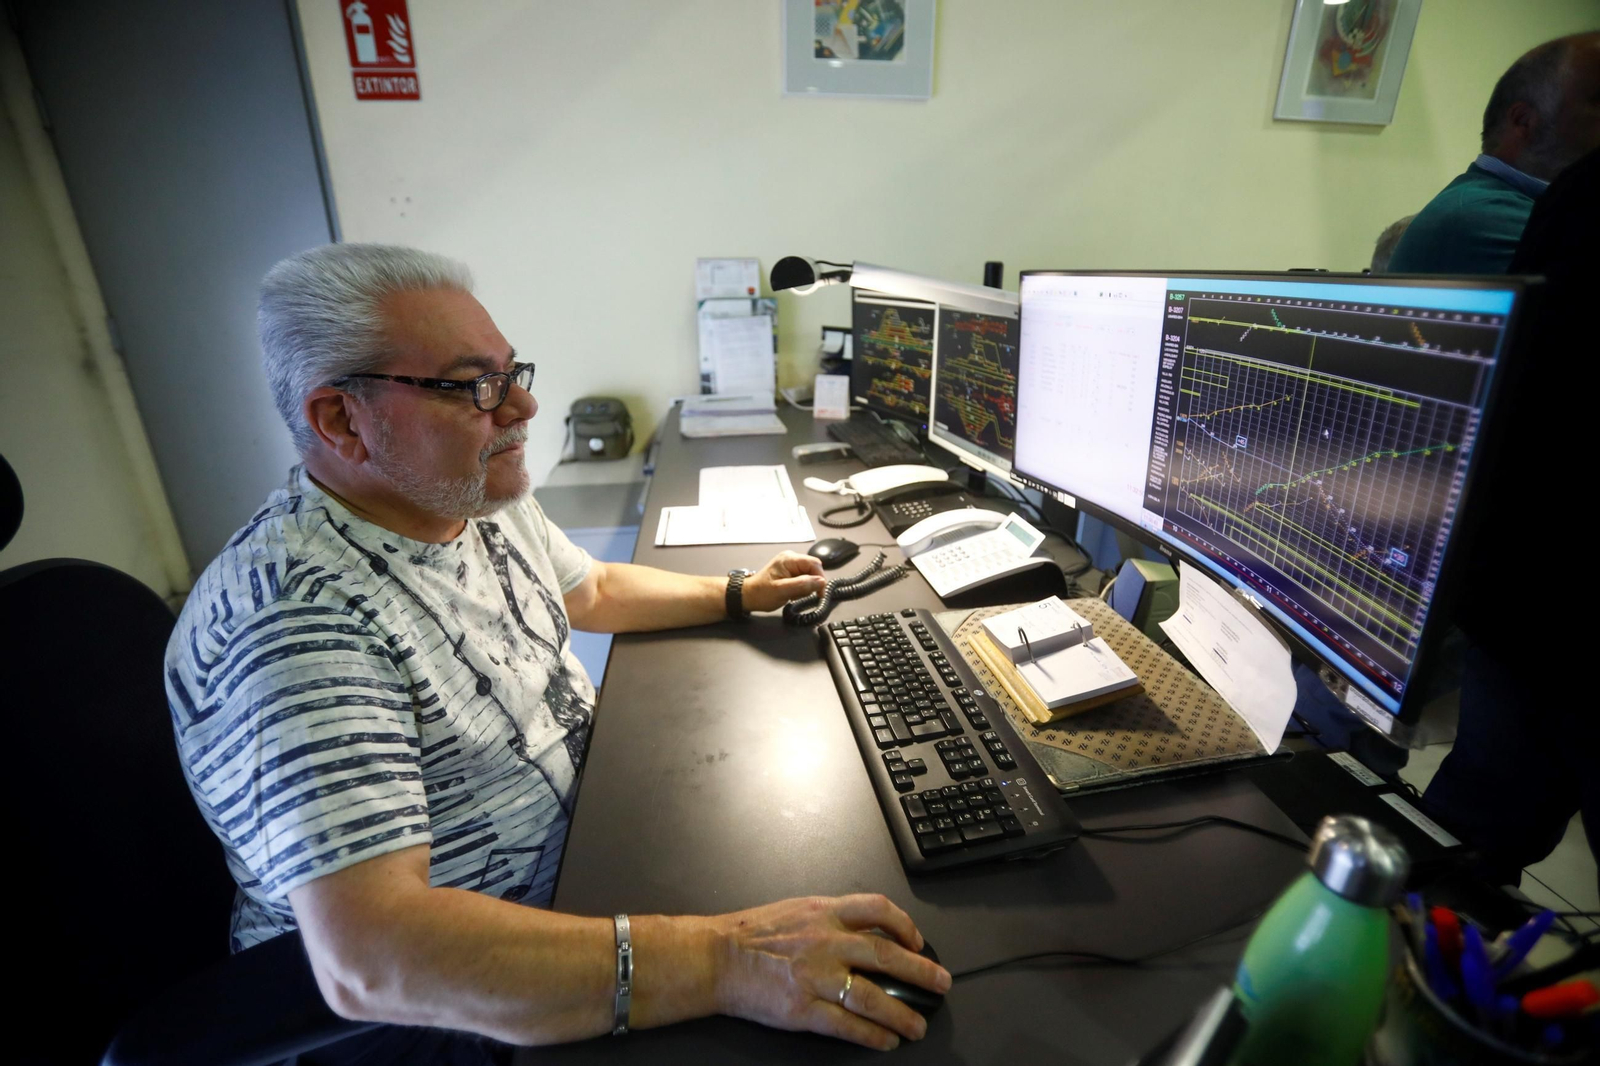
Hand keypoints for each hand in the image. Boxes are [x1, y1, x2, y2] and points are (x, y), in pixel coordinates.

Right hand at [708, 894, 950, 1049]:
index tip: (917, 941)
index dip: (905, 925)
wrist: (714, 957)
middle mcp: (826, 942)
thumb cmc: (748, 934)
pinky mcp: (804, 1009)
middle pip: (887, 957)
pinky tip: (886, 1041)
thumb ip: (829, 918)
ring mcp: (817, 977)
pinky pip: (847, 1025)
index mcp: (824, 912)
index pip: (877, 910)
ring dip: (902, 1015)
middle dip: (922, 972)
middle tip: (941, 984)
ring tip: (917, 1027)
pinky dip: (872, 1035)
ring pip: (873, 998)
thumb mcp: (796, 910)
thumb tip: (861, 930)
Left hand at [741, 551, 825, 612]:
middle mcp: (791, 558)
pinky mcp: (790, 571)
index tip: (819, 593)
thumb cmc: (762, 593)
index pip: (815, 564)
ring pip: (809, 575)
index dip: (820, 578)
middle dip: (811, 583)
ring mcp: (790, 564)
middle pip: (813, 569)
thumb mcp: (783, 590)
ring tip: (792, 594)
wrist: (748, 596)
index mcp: (789, 559)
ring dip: (805, 587)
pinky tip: (791, 592)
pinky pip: (803, 578)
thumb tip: (821, 582)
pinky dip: (800, 587)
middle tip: (800, 594)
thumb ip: (803, 585)